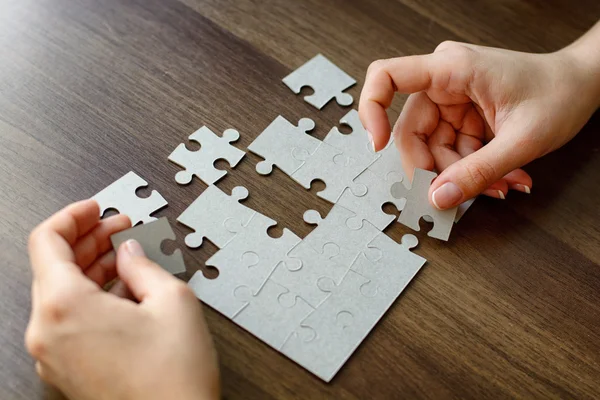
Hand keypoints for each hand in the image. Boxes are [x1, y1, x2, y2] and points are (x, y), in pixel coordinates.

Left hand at [25, 199, 219, 399]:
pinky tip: (124, 291)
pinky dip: (91, 297)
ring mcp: (54, 355)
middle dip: (88, 241)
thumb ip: (143, 264)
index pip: (46, 241)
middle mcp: (48, 333)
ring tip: (126, 257)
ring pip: (61, 294)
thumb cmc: (174, 378)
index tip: (95, 209)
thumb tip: (129, 252)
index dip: (73, 216)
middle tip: (120, 229)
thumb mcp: (172, 299)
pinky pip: (69, 320)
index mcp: (64, 308)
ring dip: (91, 268)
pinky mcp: (67, 370)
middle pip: (53, 267)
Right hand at [359, 37, 599, 208]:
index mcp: (452, 68)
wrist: (583, 85)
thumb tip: (438, 197)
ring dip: (460, 174)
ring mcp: (451, 99)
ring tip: (500, 184)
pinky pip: (449, 150)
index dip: (371, 109)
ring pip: (431, 148)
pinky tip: (500, 177)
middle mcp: (444, 80)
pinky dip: (470, 169)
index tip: (377, 145)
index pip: (386, 75)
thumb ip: (478, 172)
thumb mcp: (522, 140)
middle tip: (456, 193)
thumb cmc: (559, 93)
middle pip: (410, 131)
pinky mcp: (460, 115)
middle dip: (434, 168)